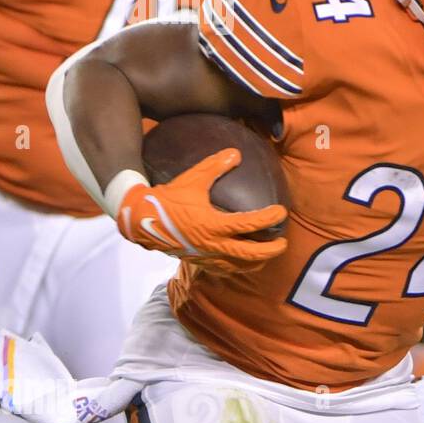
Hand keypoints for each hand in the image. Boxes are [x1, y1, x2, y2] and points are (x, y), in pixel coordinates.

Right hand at [115, 148, 287, 267]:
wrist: (140, 220)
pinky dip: (237, 267)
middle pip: (249, 254)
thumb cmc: (168, 199)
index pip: (249, 224)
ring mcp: (205, 256)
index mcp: (212, 224)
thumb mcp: (192, 179)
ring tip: (267, 255)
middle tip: (283, 243)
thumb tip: (236, 153)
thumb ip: (214, 166)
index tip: (281, 212)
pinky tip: (242, 263)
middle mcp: (212, 244)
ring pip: (237, 266)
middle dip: (270, 251)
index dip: (268, 218)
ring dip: (256, 262)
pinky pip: (222, 270)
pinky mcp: (198, 261)